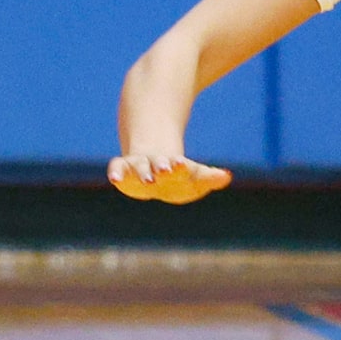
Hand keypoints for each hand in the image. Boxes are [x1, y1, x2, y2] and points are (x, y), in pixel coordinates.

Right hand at [107, 154, 231, 204]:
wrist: (155, 161)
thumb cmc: (179, 175)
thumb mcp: (195, 177)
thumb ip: (209, 178)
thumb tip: (227, 177)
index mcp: (176, 167)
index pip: (180, 167)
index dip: (180, 166)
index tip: (181, 164)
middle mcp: (157, 164)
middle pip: (160, 164)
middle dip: (163, 166)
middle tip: (166, 169)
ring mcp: (140, 165)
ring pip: (140, 166)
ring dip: (143, 171)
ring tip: (146, 178)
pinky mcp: (124, 169)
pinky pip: (117, 167)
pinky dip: (116, 171)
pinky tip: (114, 178)